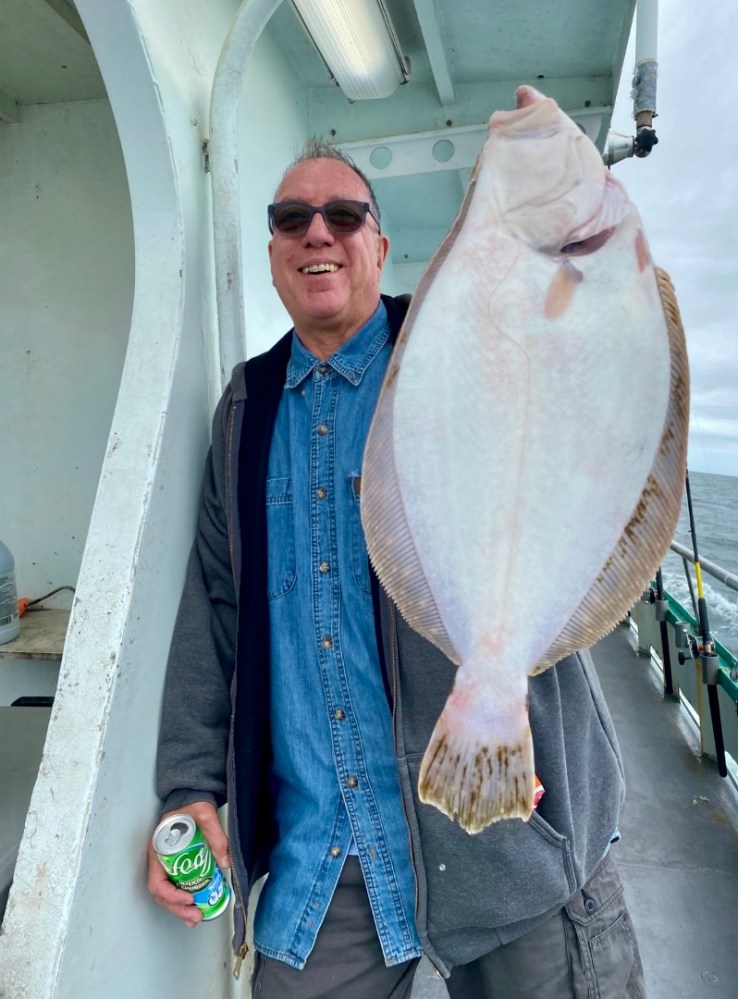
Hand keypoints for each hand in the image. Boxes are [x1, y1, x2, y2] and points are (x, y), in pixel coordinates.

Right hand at [147, 800, 229, 927]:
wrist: (190, 796)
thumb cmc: (192, 805)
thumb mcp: (204, 815)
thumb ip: (215, 835)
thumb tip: (226, 862)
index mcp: (158, 850)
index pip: (157, 881)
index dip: (171, 895)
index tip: (189, 898)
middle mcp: (159, 861)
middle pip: (161, 894)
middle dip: (177, 908)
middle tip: (196, 917)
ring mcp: (166, 864)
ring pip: (167, 894)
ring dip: (179, 909)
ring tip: (195, 919)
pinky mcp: (176, 866)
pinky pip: (175, 887)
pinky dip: (183, 901)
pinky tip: (195, 909)